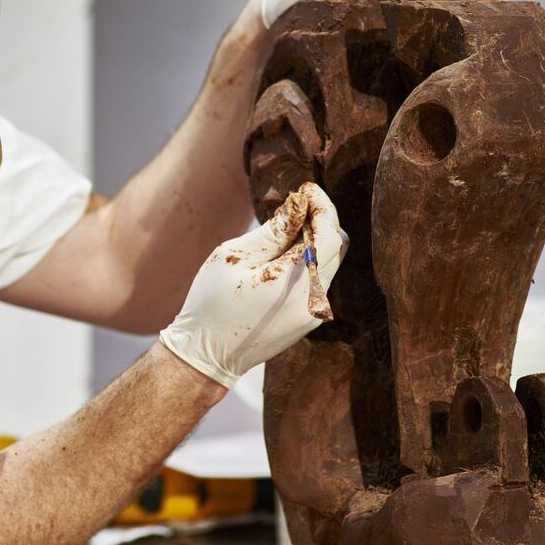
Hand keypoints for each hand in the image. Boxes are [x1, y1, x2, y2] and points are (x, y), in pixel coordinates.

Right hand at [159, 183, 347, 387]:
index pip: (329, 235)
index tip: (306, 189)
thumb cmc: (211, 304)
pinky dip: (308, 261)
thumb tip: (299, 204)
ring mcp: (315, 313)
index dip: (322, 206)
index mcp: (294, 284)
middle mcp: (314, 300)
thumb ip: (272, 231)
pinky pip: (319, 279)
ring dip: (314, 240)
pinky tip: (281, 257)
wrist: (207, 356)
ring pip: (330, 263)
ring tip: (282, 232)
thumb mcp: (234, 258)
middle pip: (337, 247)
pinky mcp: (310, 319)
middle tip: (292, 207)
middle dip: (320, 220)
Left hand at [260, 0, 499, 27]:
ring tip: (487, 39)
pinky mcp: (380, 28)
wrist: (277, 19)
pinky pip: (415, 31)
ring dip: (459, 22)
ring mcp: (388, 5)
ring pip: (432, 11)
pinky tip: (450, 56)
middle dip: (473, 2)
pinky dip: (435, 38)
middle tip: (505, 20)